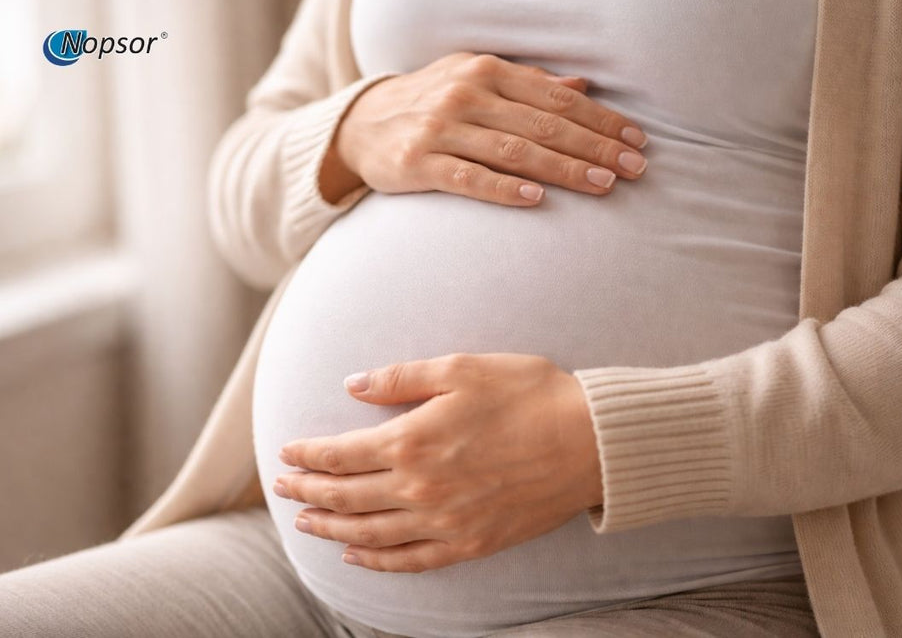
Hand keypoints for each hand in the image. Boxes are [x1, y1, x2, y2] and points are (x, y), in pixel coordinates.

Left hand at [273, 352, 602, 572]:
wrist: (590, 442)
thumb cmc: (530, 395)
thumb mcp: (462, 369)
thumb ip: (401, 378)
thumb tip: (353, 384)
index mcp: (413, 440)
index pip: (341, 454)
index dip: (308, 455)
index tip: (287, 453)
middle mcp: (420, 487)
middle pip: (346, 495)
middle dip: (308, 490)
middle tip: (283, 488)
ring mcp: (444, 521)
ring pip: (369, 532)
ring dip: (331, 526)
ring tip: (306, 520)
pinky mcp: (471, 542)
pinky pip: (410, 560)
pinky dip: (376, 560)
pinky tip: (357, 554)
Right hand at [335, 52, 648, 205]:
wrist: (361, 124)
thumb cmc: (432, 102)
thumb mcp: (476, 80)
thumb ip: (528, 84)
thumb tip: (583, 84)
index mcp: (488, 71)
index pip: (557, 97)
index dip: (601, 120)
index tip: (636, 141)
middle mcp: (466, 95)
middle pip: (543, 124)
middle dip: (594, 147)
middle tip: (635, 169)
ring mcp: (441, 128)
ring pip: (514, 151)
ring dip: (563, 169)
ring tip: (603, 185)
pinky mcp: (419, 163)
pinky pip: (468, 178)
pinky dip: (503, 188)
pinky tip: (536, 200)